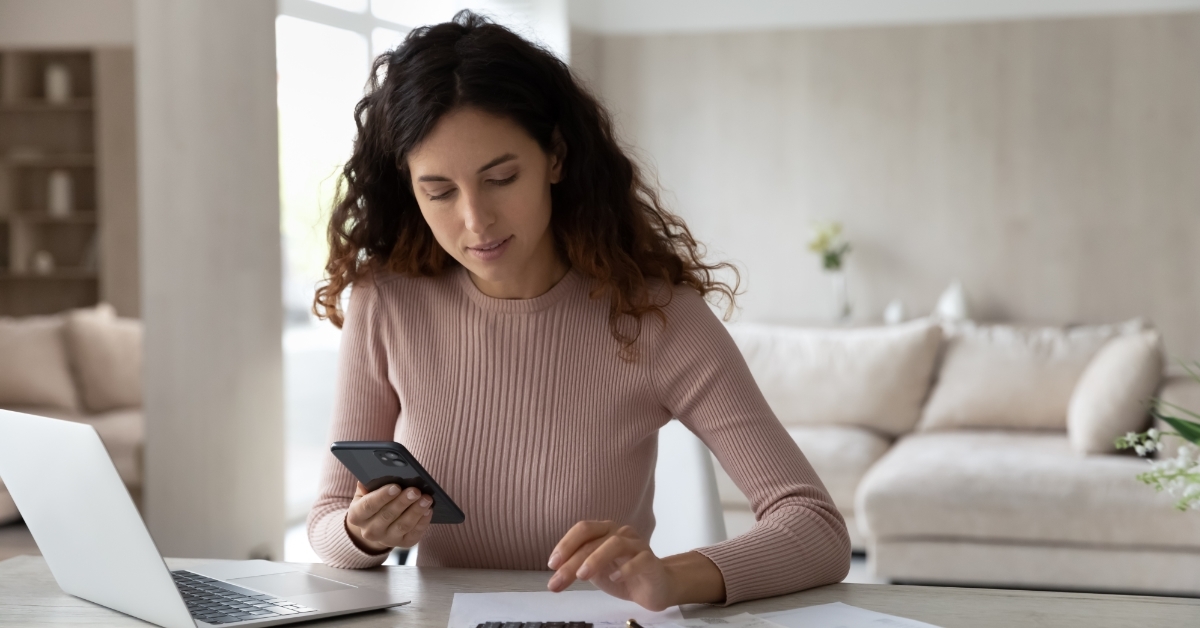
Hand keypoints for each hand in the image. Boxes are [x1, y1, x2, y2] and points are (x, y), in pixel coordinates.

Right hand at [345, 482, 432, 553]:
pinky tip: (428, 510)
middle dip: (403, 502)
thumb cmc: (373, 502)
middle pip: (387, 515)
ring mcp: (386, 539)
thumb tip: (374, 474)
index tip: (396, 487)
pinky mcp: (403, 543)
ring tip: (426, 498)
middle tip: (415, 490)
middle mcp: (369, 531)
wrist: (376, 525)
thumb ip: (368, 484)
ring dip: (416, 511)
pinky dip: (423, 521)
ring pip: (402, 525)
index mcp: (357, 516)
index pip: (368, 505)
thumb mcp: (365, 493)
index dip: (382, 496)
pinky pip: (414, 533)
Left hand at [545, 521, 725, 610]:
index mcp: (604, 531)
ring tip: (582, 575)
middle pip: (593, 540)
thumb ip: (577, 567)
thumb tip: (555, 573)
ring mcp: (637, 544)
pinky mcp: (651, 560)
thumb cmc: (622, 575)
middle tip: (558, 580)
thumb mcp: (594, 571)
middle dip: (572, 561)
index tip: (552, 564)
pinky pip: (639, 560)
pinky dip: (625, 568)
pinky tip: (614, 578)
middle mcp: (620, 533)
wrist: (655, 587)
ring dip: (595, 559)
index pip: (583, 530)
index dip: (565, 544)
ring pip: (615, 544)